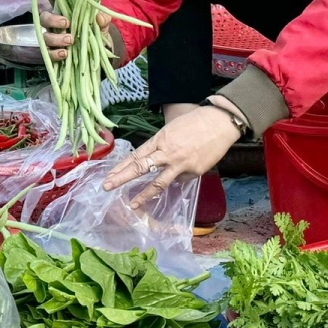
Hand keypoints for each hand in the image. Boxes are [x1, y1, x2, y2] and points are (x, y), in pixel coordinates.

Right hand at [36, 8, 109, 61]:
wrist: (99, 50)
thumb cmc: (95, 30)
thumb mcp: (102, 23)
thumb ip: (103, 19)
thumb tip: (99, 18)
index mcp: (64, 12)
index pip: (52, 0)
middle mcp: (54, 24)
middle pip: (44, 18)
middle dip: (53, 20)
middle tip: (67, 23)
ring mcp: (52, 38)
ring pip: (45, 37)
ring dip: (56, 38)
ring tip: (70, 40)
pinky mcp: (53, 53)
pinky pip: (48, 54)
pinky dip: (55, 54)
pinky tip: (64, 54)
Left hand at [102, 106, 242, 200]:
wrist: (220, 122)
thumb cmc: (195, 122)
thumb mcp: (171, 129)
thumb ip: (160, 146)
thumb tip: (152, 162)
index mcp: (160, 139)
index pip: (136, 156)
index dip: (121, 167)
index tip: (109, 176)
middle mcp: (167, 153)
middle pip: (140, 167)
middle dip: (121, 178)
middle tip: (107, 187)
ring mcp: (180, 164)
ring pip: (158, 183)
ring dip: (143, 195)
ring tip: (132, 205)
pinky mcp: (194, 172)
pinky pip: (180, 180)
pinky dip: (176, 180)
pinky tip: (182, 172)